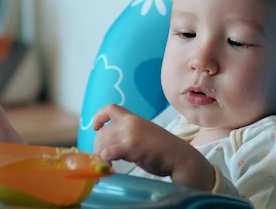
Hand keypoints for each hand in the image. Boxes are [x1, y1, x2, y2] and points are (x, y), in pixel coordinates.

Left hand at [93, 104, 214, 190]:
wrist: (179, 156)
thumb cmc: (163, 150)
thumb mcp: (144, 134)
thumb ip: (129, 134)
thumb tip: (111, 145)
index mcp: (134, 118)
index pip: (110, 108)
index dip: (99, 117)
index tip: (96, 128)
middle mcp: (130, 123)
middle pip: (102, 133)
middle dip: (98, 147)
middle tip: (103, 158)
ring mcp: (130, 134)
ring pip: (102, 143)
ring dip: (100, 156)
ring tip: (107, 164)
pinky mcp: (131, 147)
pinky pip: (107, 153)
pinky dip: (104, 161)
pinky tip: (111, 167)